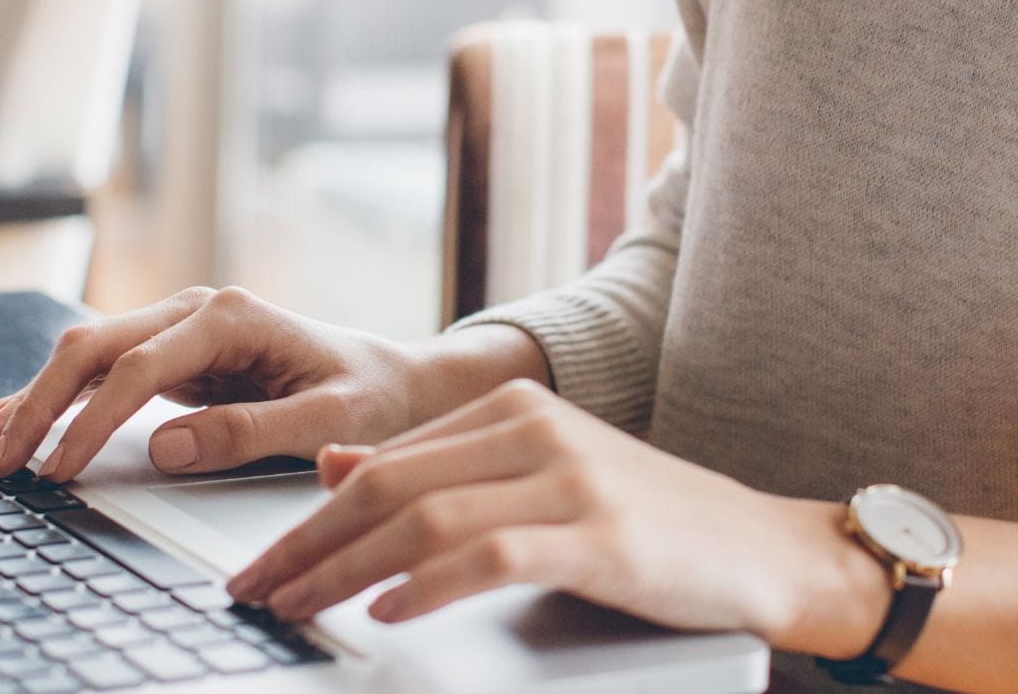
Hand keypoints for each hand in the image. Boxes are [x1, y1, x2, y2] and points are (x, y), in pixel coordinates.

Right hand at [0, 286, 542, 483]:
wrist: (398, 381)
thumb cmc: (373, 398)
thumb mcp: (330, 420)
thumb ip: (251, 431)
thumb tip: (168, 445)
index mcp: (230, 316)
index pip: (137, 369)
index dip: (89, 422)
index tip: (56, 471)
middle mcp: (196, 309)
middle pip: (92, 348)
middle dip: (38, 404)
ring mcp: (180, 328)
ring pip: (86, 354)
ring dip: (34, 398)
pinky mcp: (174, 354)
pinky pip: (101, 371)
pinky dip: (55, 397)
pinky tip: (13, 418)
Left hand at [224, 379, 885, 649]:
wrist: (761, 549)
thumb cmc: (646, 521)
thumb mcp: (536, 476)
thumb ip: (441, 466)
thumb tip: (335, 466)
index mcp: (514, 406)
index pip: (384, 462)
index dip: (309, 519)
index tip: (260, 564)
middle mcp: (537, 429)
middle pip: (392, 486)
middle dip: (310, 545)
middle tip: (256, 593)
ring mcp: (571, 479)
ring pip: (428, 518)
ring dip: (348, 571)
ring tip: (299, 608)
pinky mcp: (602, 536)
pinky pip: (493, 555)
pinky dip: (429, 586)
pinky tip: (388, 612)